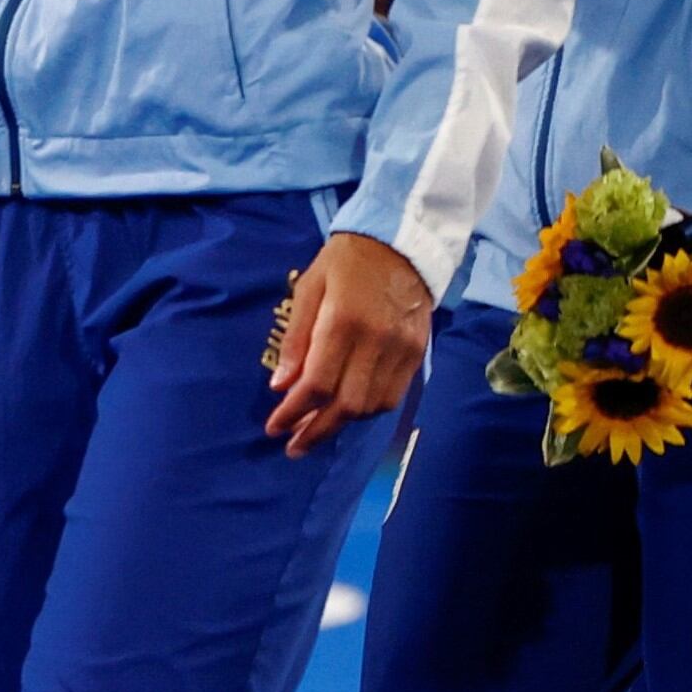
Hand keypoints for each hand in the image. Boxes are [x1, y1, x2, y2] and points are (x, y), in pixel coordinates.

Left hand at [264, 231, 433, 456]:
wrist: (400, 245)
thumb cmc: (344, 264)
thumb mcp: (308, 288)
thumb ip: (296, 338)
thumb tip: (280, 385)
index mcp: (343, 322)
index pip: (317, 383)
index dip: (294, 412)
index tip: (274, 428)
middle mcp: (376, 342)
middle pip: (347, 404)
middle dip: (317, 430)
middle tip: (294, 446)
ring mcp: (402, 351)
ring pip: (372, 406)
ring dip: (342, 425)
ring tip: (316, 432)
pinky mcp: (418, 355)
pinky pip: (393, 396)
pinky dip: (368, 411)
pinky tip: (347, 414)